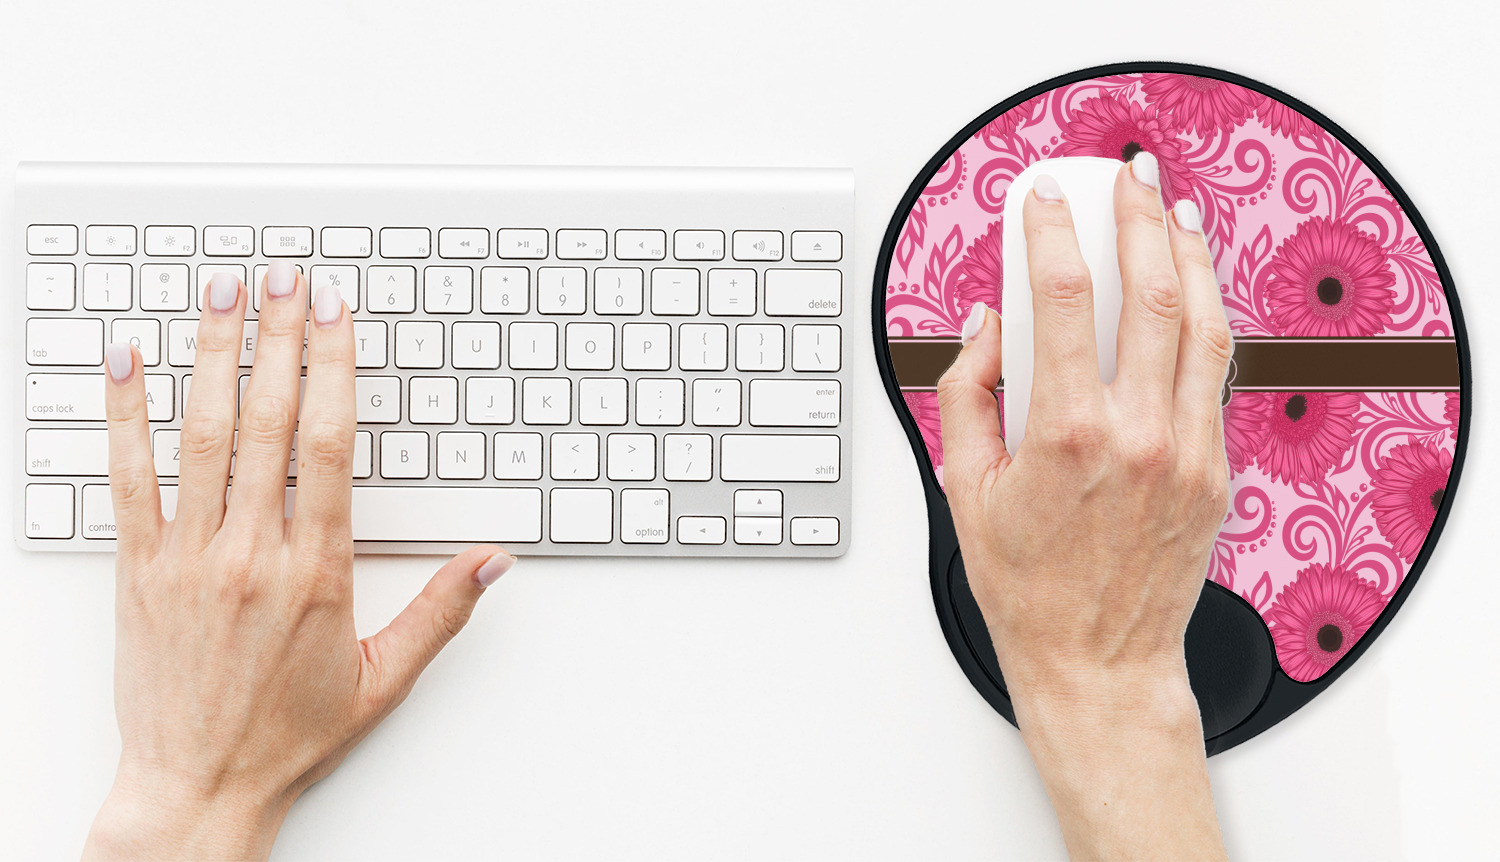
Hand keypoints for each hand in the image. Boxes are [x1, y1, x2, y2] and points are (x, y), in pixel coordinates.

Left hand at [83, 263, 514, 860]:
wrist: (196, 788)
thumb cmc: (289, 735)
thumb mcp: (384, 678)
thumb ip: (441, 611)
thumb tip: (493, 561)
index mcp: (315, 572)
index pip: (327, 446)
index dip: (331, 368)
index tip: (333, 314)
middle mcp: (249, 553)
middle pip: (267, 421)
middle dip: (276, 338)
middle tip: (281, 276)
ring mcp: (187, 557)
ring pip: (200, 435)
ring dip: (210, 355)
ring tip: (219, 293)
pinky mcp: (138, 570)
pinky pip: (127, 480)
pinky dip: (123, 416)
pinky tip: (125, 362)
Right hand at [937, 154, 1231, 858]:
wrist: (1098, 662)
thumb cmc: (1028, 588)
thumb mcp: (964, 489)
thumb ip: (968, 395)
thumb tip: (986, 327)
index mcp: (1068, 434)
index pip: (1066, 300)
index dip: (1054, 233)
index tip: (1044, 202)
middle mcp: (1138, 434)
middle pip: (1153, 292)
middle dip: (1140, 218)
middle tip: (1127, 178)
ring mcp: (1187, 452)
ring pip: (1203, 326)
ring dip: (1190, 257)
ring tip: (1176, 213)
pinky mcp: (1215, 472)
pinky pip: (1214, 376)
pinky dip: (1205, 320)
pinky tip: (1192, 293)